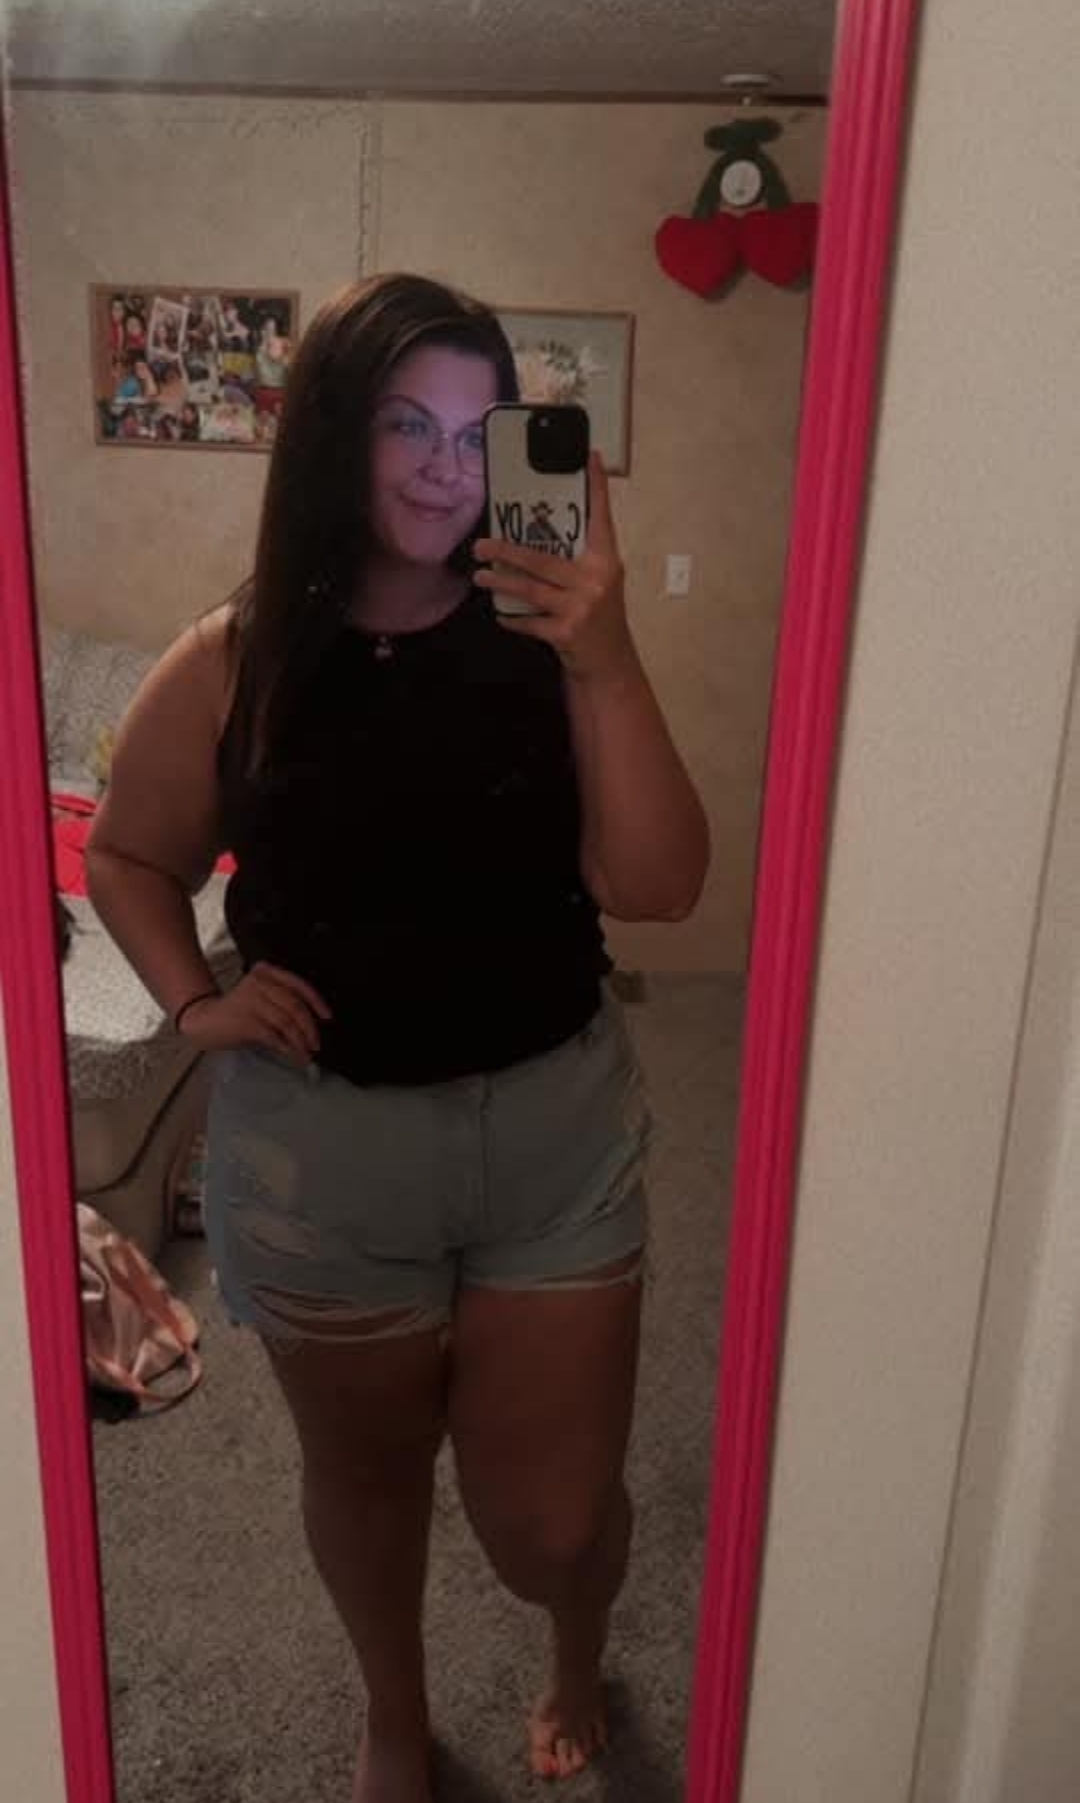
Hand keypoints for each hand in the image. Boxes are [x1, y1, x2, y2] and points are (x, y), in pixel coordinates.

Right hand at [177, 962, 330, 1065]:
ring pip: (287, 1022)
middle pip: (296, 1005)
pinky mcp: (245, 1020)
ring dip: (300, 1041)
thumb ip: (283, 1003)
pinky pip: (274, 1035)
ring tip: (306, 1053)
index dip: (317, 1003)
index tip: (327, 1018)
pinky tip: (291, 1053)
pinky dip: (286, 1047)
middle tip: (316, 1043)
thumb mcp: (262, 999)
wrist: (204, 1021)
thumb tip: (312, 1024)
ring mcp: (251, 1000)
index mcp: (267, 972)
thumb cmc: (237, 1012)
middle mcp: (260, 982)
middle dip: (310, 1028)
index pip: (299, 985)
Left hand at [474, 453, 637, 683]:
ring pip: (531, 588)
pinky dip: (512, 618)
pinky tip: (500, 614)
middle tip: (482, 545)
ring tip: (480, 575)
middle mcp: (595, 580)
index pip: (600, 518)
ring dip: (501, 582)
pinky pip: (529, 621)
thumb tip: (533, 537)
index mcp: (606, 561)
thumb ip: (577, 561)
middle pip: (543, 559)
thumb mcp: (597, 583)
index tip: (588, 456)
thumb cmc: (598, 616)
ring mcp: (580, 608)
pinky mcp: (566, 633)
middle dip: (507, 552)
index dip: (596, 488)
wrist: (610, 663)